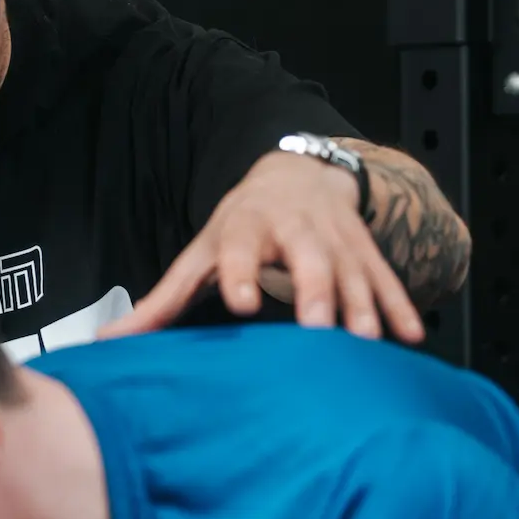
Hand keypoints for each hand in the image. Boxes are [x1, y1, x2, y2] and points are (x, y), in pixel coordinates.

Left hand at [104, 151, 425, 343]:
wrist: (298, 175)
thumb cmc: (239, 225)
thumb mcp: (200, 254)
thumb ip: (162, 302)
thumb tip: (107, 342)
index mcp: (245, 227)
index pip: (239, 248)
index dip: (241, 272)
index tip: (242, 302)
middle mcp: (294, 228)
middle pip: (308, 259)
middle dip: (317, 291)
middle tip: (320, 330)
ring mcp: (335, 237)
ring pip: (352, 270)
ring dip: (363, 305)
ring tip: (367, 342)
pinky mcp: (364, 249)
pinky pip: (385, 278)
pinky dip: (400, 305)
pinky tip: (411, 337)